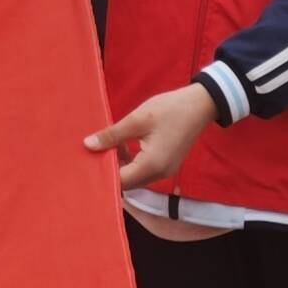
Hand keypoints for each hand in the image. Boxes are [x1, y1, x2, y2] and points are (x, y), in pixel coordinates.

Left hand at [85, 81, 216, 193]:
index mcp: (151, 165)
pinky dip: (130, 161)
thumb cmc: (169, 109)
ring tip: (111, 142)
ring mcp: (164, 171)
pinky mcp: (166, 165)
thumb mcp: (137, 120)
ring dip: (119, 163)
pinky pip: (143, 170)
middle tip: (96, 149)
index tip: (87, 159)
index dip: (102, 171)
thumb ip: (112, 135)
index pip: (120, 181)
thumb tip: (88, 145)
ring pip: (134, 177)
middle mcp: (159, 173)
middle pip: (126, 182)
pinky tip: (124, 143)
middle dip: (109, 168)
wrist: (200, 105)